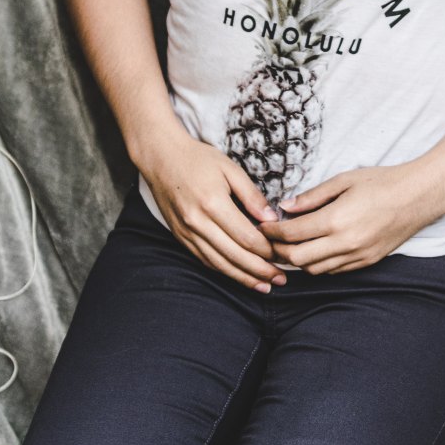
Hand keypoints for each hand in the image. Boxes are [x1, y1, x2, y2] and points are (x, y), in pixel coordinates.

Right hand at [137, 130, 287, 291]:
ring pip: (218, 263)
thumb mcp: (231, 169)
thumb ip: (252, 196)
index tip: (283, 255)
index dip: (267, 250)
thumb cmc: (199, 159)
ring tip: (264, 286)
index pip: (246, 237)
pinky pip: (204, 259)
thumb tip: (271, 220)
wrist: (161, 158)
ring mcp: (187, 232)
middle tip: (281, 280)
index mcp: (213, 204)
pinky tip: (238, 276)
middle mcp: (198, 222)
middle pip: (234, 255)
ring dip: (243, 277)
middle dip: (260, 271)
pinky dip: (223, 270)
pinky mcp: (180, 237)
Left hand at [257, 163, 444, 274]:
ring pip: (314, 269)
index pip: (291, 234)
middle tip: (270, 240)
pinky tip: (315, 250)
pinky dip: (319, 264)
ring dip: (298, 260)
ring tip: (290, 246)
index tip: (263, 226)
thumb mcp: (344, 180)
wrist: (419, 196)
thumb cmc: (382, 182)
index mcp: (336, 220)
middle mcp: (345, 243)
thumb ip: (312, 196)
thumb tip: (285, 207)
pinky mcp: (367, 262)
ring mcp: (357, 256)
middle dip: (278, 251)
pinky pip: (333, 271)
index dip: (271, 232)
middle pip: (297, 258)